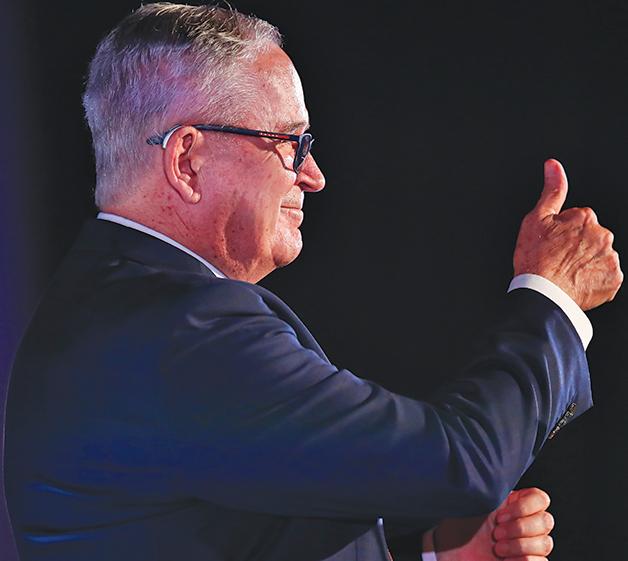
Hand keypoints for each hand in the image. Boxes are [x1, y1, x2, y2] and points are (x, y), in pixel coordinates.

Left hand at [433, 487, 553, 560]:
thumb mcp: (475, 501)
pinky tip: (506, 560)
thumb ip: (495, 489)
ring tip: (497, 549)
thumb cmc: (459, 525)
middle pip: (546, 521)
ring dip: (519, 546)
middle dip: (519, 529)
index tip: (500, 515)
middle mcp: (525, 521)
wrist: (450, 552)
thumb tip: (504, 472)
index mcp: (515, 503)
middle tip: (496, 533)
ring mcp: (527, 544)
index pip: (541, 499)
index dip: (525, 508)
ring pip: (545, 543)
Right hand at [513, 159, 621, 309]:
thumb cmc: (534, 259)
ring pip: (598, 256)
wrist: (542, 294)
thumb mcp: (535, 220)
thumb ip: (551, 191)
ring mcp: (610, 258)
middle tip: (557, 260)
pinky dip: (593, 280)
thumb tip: (553, 165)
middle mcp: (603, 235)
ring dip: (586, 262)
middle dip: (577, 246)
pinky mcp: (614, 280)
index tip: (551, 244)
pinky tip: (577, 283)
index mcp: (586, 218)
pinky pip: (606, 277)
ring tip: (566, 274)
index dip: (561, 232)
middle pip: (591, 237)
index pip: (578, 220)